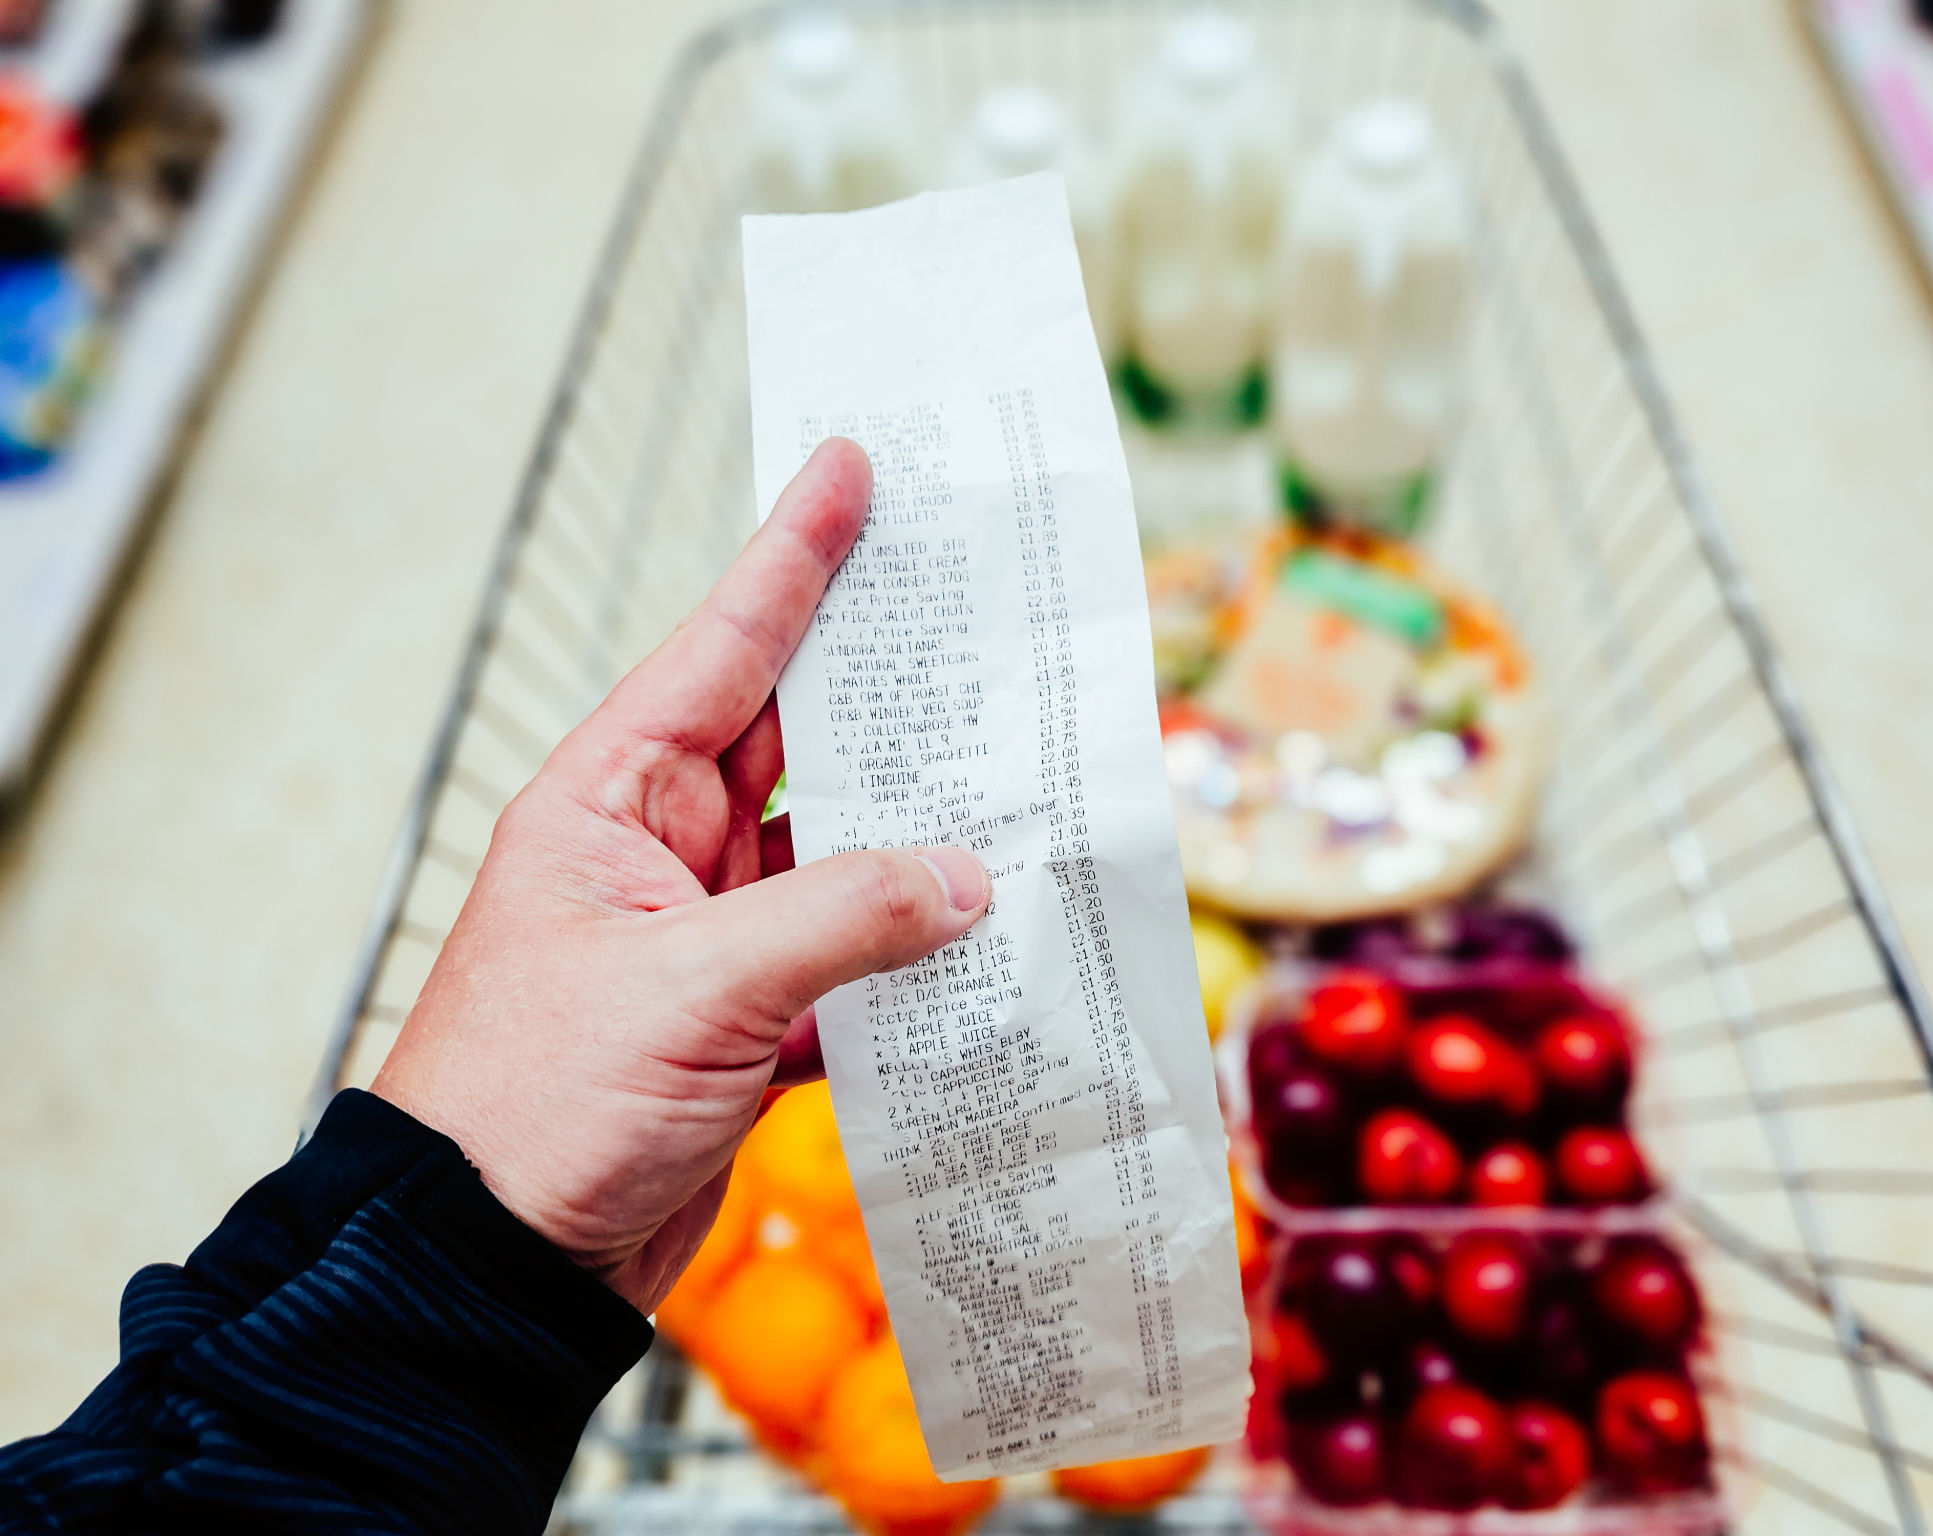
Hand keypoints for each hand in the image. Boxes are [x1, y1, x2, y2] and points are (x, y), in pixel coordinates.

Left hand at [373, 439, 990, 1313]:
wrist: (485, 1267)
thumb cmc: (536, 1101)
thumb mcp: (693, 986)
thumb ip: (842, 917)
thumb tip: (972, 878)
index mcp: (613, 803)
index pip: (722, 649)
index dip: (792, 555)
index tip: (848, 465)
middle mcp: (663, 855)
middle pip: (800, 747)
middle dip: (890, 695)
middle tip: (986, 622)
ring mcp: (708, 942)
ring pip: (840, 864)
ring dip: (921, 850)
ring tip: (1023, 793)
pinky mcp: (743, 1027)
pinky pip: (850, 971)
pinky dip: (911, 969)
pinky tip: (984, 952)